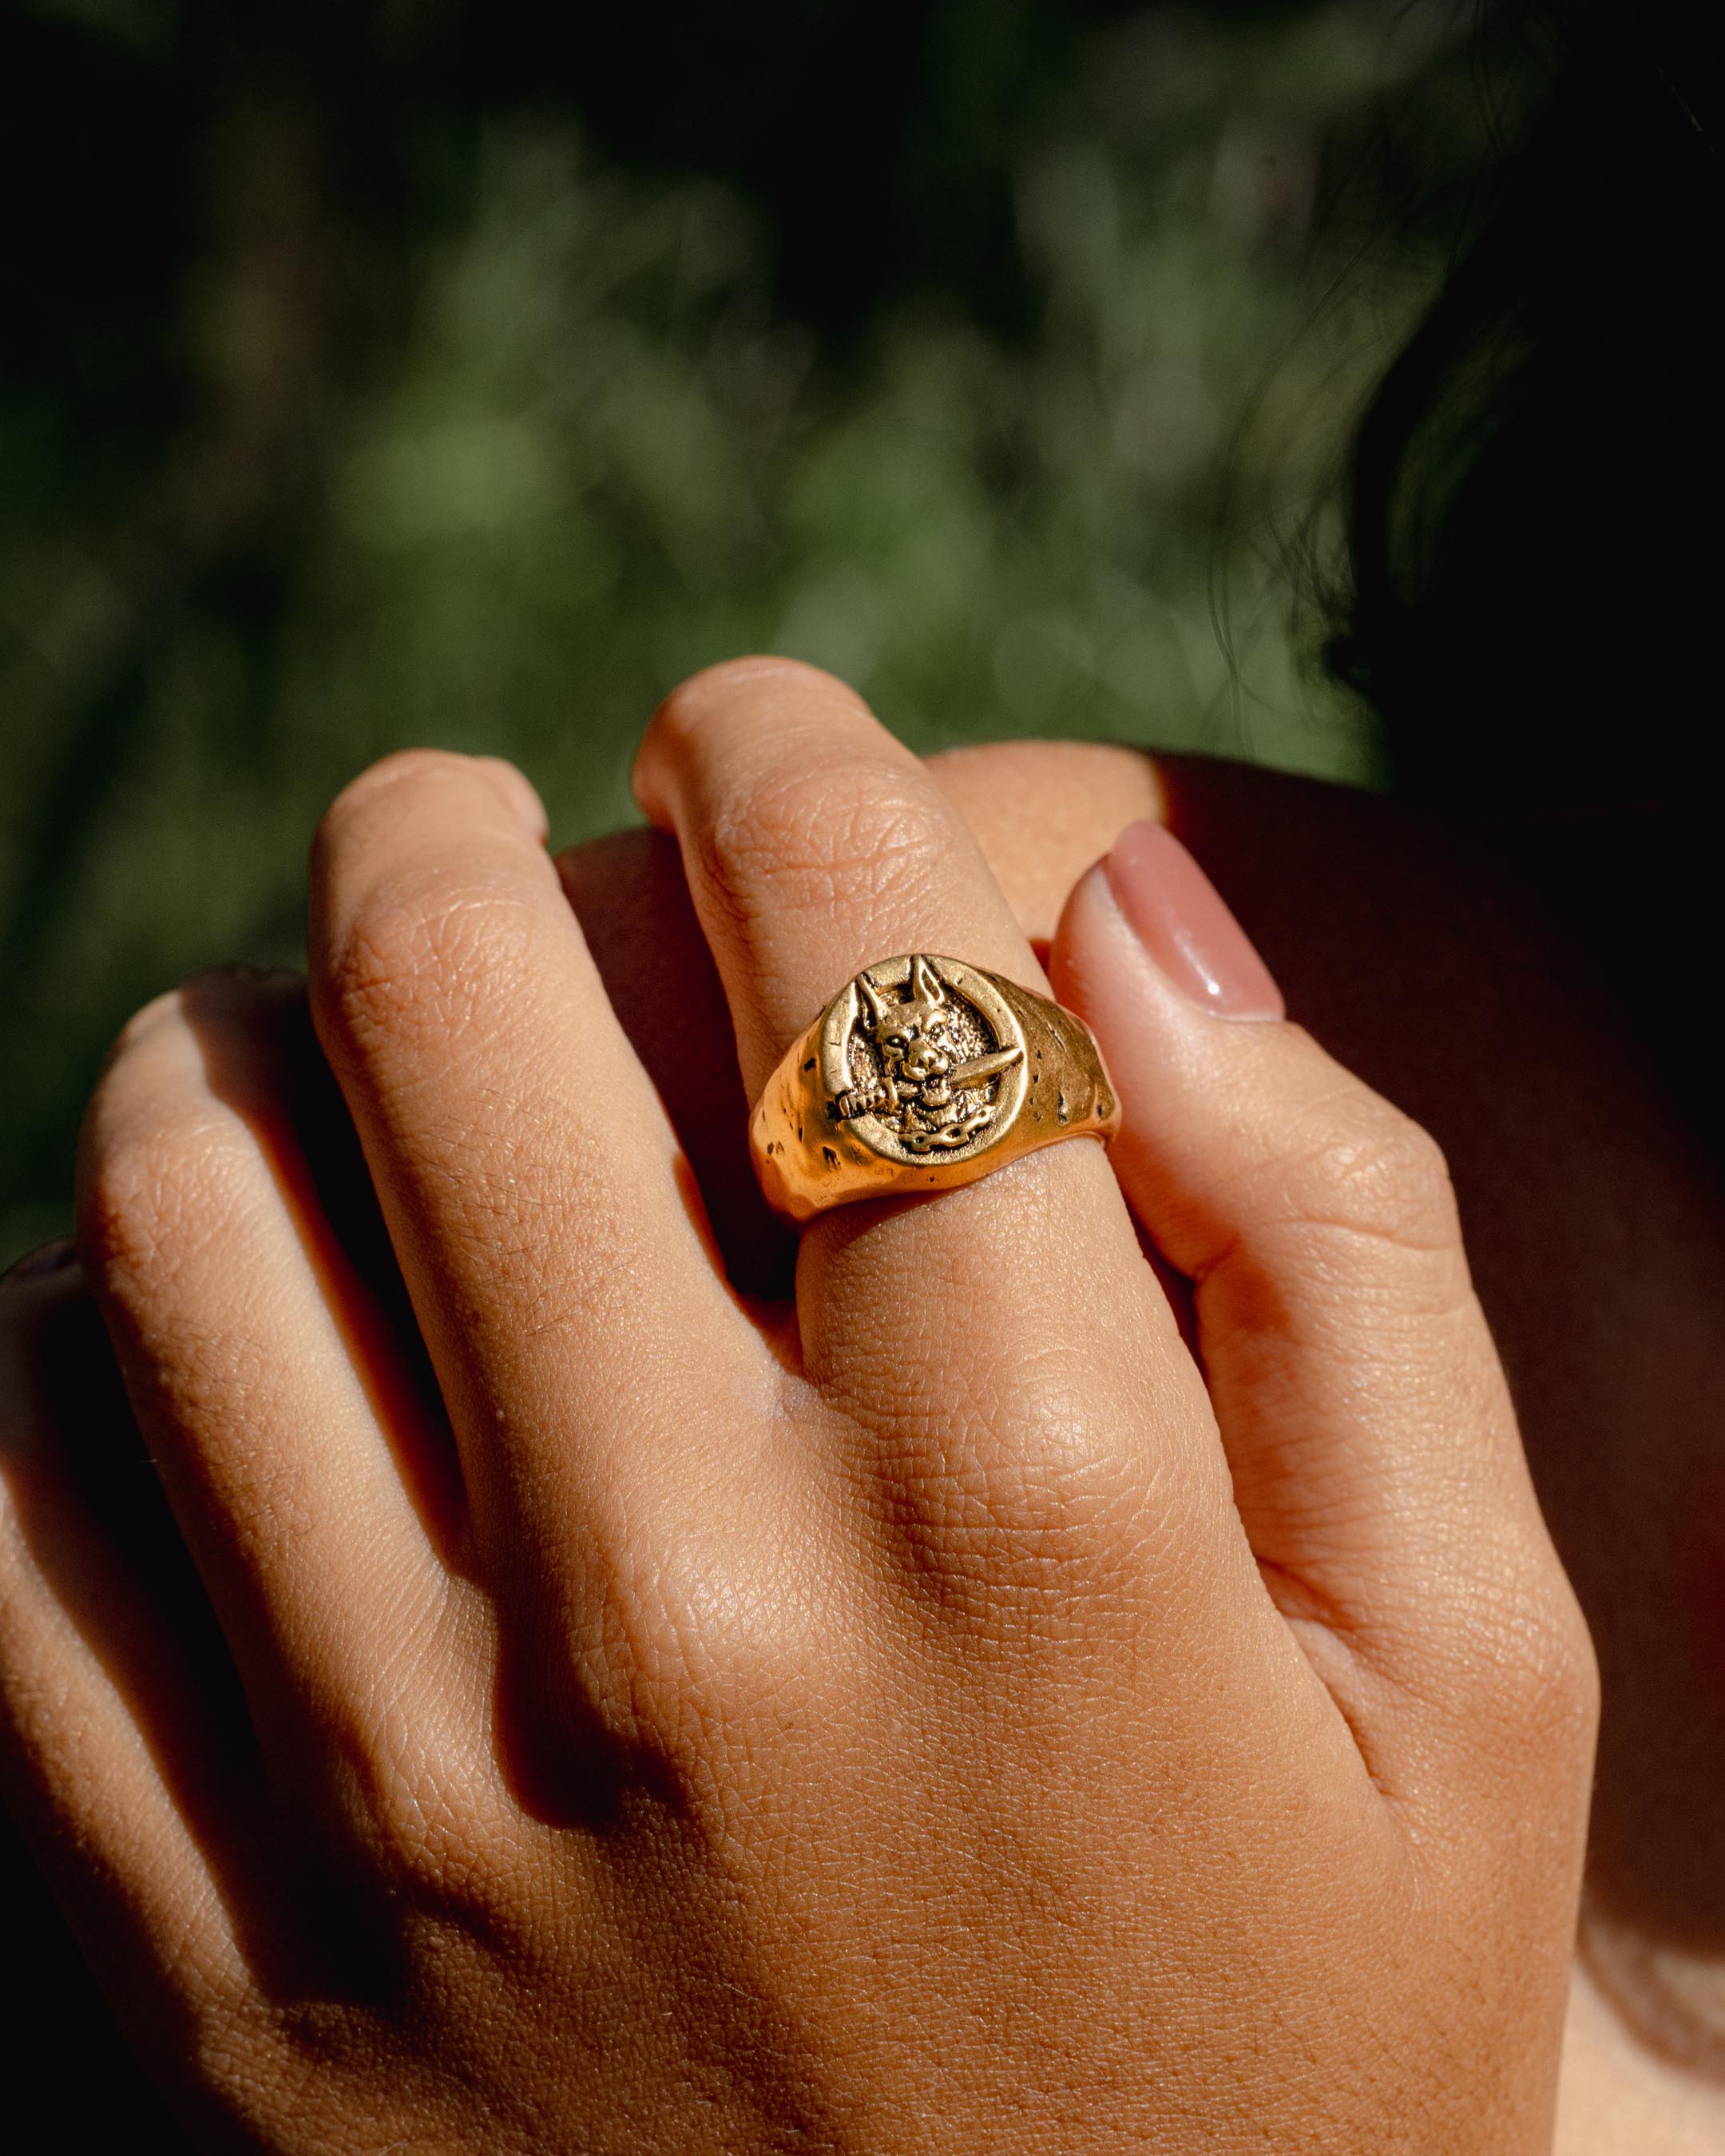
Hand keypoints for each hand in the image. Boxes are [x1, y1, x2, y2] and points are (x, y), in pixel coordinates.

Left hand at [0, 661, 1593, 2150]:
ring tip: (311, 1036)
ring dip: (227, 1036)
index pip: (865, 960)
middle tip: (478, 821)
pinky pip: (20, 1521)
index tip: (760, 727)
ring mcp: (414, 1813)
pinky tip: (199, 1330)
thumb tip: (1127, 929)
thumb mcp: (1468, 1669)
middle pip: (449, 1010)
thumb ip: (1346, 1251)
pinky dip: (63, 1343)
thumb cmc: (1319, 2024)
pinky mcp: (230, 1970)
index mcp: (1041, 1524)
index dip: (792, 751)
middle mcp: (696, 1633)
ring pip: (175, 1213)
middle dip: (450, 832)